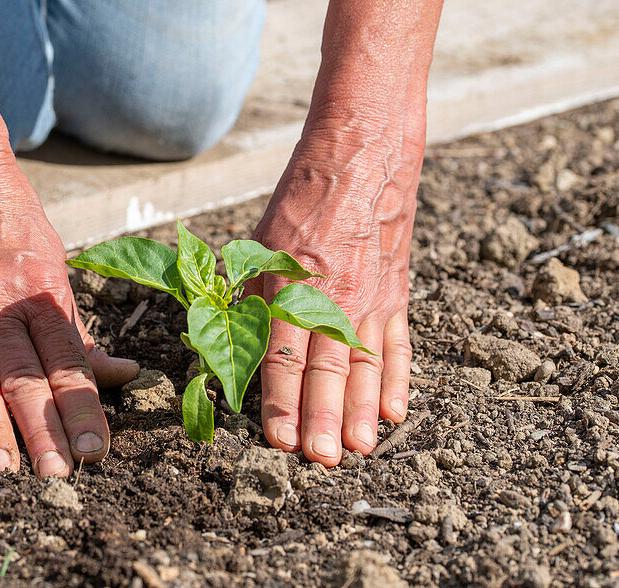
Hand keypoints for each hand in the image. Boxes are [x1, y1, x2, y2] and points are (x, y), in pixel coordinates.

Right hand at [0, 155, 137, 475]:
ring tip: (6, 473)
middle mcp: (0, 306)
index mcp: (42, 292)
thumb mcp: (55, 263)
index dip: (85, 410)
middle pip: (26, 380)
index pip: (68, 364)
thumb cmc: (12, 216)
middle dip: (45, 432)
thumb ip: (77, 326)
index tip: (99, 451)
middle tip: (60, 476)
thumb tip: (118, 372)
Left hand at [246, 113, 423, 464]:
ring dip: (359, 411)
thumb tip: (219, 343)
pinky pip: (399, 344)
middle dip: (322, 418)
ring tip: (357, 450)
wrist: (359, 158)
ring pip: (364, 365)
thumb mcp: (256, 248)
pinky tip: (394, 412)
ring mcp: (371, 298)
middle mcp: (333, 298)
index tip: (280, 439)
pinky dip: (398, 379)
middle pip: (327, 369)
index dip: (281, 401)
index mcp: (291, 286)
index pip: (283, 356)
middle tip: (321, 459)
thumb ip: (244, 298)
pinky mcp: (396, 293)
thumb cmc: (298, 204)